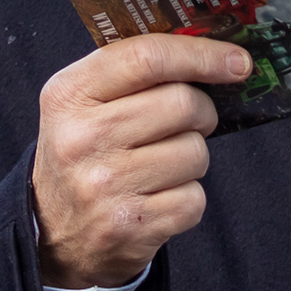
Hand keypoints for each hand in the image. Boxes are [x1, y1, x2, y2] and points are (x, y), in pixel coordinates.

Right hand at [32, 34, 250, 287]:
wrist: (52, 235)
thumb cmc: (86, 155)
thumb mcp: (86, 103)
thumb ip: (138, 72)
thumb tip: (221, 56)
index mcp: (69, 95)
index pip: (148, 58)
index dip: (202, 55)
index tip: (238, 62)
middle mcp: (81, 138)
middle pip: (183, 104)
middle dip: (201, 113)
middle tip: (190, 123)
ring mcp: (103, 186)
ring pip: (195, 152)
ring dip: (192, 158)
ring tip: (161, 167)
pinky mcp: (129, 226)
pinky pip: (194, 198)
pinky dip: (187, 198)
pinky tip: (156, 199)